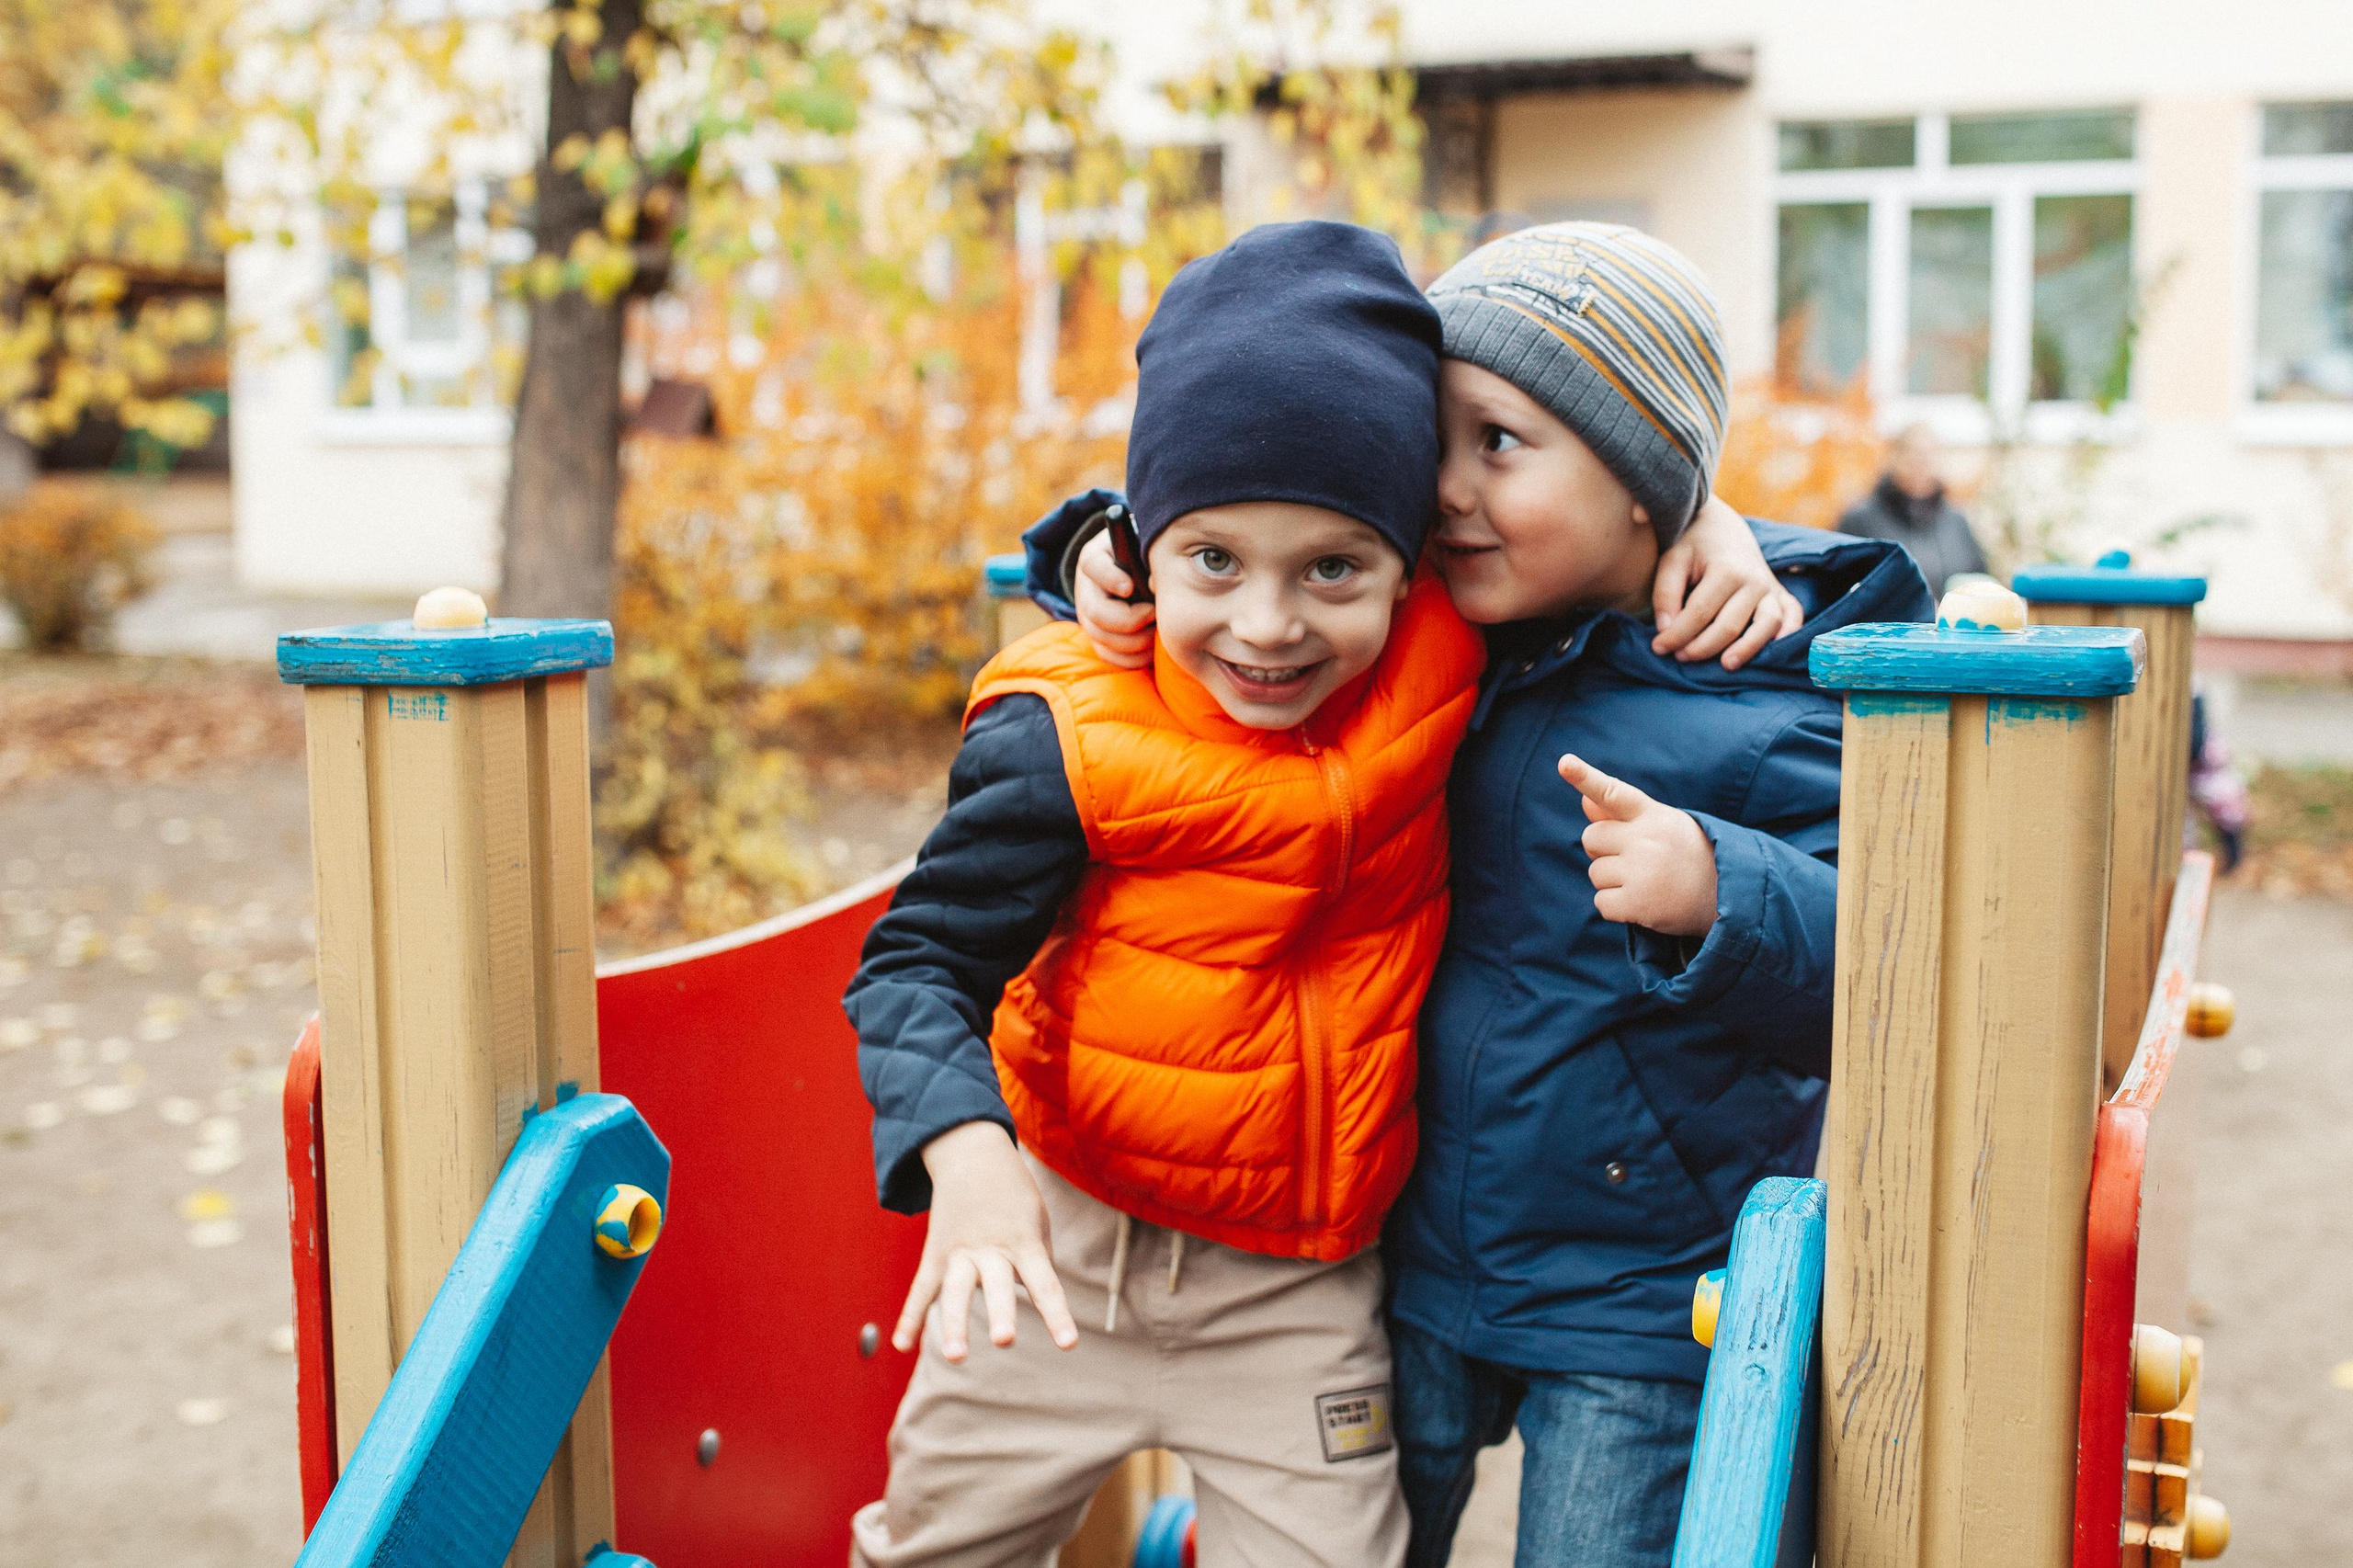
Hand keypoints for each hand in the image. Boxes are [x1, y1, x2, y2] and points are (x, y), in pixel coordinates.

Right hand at [895, 1122, 1078, 1360]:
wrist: (972, 1151)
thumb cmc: (1014, 1192)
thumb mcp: (1037, 1219)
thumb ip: (1036, 1259)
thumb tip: (1028, 1294)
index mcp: (1024, 1242)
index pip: (1045, 1284)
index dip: (1057, 1315)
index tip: (1068, 1344)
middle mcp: (992, 1249)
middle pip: (997, 1285)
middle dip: (1000, 1313)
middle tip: (1005, 1340)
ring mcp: (960, 1251)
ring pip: (955, 1290)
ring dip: (954, 1324)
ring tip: (955, 1356)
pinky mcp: (936, 1252)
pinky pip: (922, 1287)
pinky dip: (910, 1316)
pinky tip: (902, 1347)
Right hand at [1074, 527, 1155, 669]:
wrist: (1139, 572)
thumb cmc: (1145, 556)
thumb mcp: (1145, 548)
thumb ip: (1149, 559)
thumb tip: (1156, 584)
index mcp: (1095, 558)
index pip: (1093, 566)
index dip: (1109, 578)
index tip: (1129, 587)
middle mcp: (1086, 590)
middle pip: (1095, 612)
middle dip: (1129, 619)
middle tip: (1154, 614)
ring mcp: (1088, 617)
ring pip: (1102, 638)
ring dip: (1134, 641)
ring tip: (1157, 633)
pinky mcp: (1098, 638)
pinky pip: (1109, 656)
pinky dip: (1132, 658)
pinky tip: (1152, 649)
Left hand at [1558, 753, 1717, 936]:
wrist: (1728, 895)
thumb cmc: (1687, 854)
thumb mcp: (1663, 825)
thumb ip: (1622, 815)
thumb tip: (1583, 801)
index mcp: (1653, 815)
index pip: (1613, 793)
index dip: (1585, 777)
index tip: (1564, 762)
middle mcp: (1646, 839)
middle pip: (1591, 838)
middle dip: (1604, 851)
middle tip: (1636, 860)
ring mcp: (1642, 871)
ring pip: (1595, 873)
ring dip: (1612, 881)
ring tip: (1646, 882)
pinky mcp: (1638, 903)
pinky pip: (1601, 902)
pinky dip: (1616, 907)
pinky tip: (1643, 902)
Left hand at [1652, 495, 1804, 670]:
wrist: (1723, 527)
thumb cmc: (1693, 546)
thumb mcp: (1672, 561)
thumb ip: (1666, 594)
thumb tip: (1666, 630)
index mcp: (1726, 569)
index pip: (1699, 613)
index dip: (1677, 635)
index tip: (1658, 647)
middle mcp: (1754, 580)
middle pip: (1730, 625)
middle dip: (1702, 647)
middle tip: (1680, 657)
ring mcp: (1771, 588)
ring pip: (1766, 626)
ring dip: (1747, 649)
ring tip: (1725, 665)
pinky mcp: (1781, 593)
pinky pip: (1793, 616)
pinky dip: (1789, 634)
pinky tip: (1771, 651)